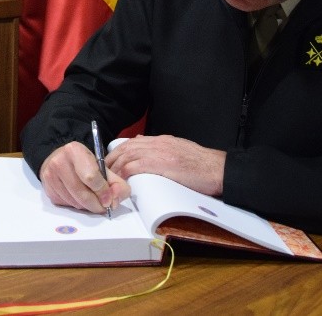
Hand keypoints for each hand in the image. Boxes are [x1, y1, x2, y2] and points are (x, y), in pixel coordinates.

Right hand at [38, 141, 130, 214]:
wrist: (59, 159)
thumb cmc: (82, 162)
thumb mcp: (100, 164)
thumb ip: (114, 181)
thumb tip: (118, 197)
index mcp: (74, 151)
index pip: (91, 177)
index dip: (103, 191)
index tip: (110, 199)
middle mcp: (59, 162)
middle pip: (82, 193)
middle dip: (96, 204)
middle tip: (104, 207)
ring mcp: (50, 177)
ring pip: (74, 202)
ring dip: (87, 206)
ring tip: (93, 200)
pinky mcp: (47, 190)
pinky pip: (67, 205)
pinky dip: (77, 205)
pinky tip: (80, 197)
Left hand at [106, 134, 225, 195]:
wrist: (218, 169)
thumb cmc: (202, 165)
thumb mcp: (179, 150)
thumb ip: (162, 149)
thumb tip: (143, 144)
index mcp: (162, 140)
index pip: (132, 143)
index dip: (117, 152)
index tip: (109, 162)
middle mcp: (158, 143)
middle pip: (126, 148)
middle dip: (111, 160)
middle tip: (102, 172)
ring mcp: (160, 152)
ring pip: (128, 155)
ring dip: (115, 167)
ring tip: (107, 179)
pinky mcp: (163, 164)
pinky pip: (137, 166)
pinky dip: (125, 172)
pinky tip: (120, 180)